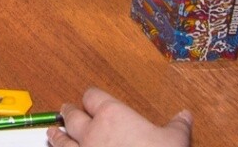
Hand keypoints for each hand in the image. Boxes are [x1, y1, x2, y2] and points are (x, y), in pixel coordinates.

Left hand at [51, 89, 190, 146]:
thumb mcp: (175, 140)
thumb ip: (177, 126)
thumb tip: (184, 117)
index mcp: (112, 115)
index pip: (93, 96)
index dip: (92, 97)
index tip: (92, 99)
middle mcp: (92, 132)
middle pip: (73, 116)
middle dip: (70, 113)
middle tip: (67, 110)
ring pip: (62, 141)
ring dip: (58, 136)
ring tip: (53, 133)